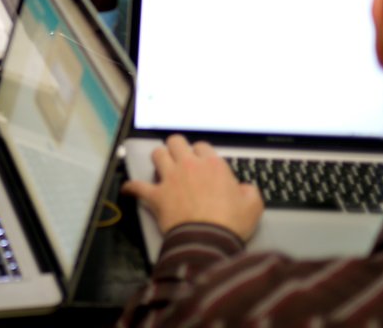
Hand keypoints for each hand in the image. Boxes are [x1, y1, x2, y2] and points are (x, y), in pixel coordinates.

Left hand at [121, 134, 262, 241]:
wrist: (208, 241)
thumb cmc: (230, 223)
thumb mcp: (253, 205)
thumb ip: (249, 191)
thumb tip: (245, 188)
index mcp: (212, 165)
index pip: (202, 146)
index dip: (201, 153)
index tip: (202, 162)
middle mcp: (188, 166)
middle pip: (176, 142)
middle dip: (177, 147)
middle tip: (179, 157)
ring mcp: (170, 179)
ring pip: (157, 154)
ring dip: (159, 159)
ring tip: (162, 166)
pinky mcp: (156, 195)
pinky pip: (137, 186)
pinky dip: (132, 187)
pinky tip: (129, 188)